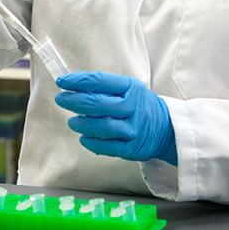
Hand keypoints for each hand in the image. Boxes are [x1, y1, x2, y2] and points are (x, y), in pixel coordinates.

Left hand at [55, 71, 176, 165]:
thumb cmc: (140, 105)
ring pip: (103, 127)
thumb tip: (73, 87)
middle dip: (75, 101)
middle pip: (98, 104)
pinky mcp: (133, 148)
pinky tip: (84, 138)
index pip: (100, 81)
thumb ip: (105, 89)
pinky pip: (108, 147)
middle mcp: (133, 107)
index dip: (77, 81)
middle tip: (61, 100)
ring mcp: (134, 128)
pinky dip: (93, 143)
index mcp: (131, 87)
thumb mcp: (129, 90)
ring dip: (82, 124)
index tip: (61, 82)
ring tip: (72, 122)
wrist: (167, 128)